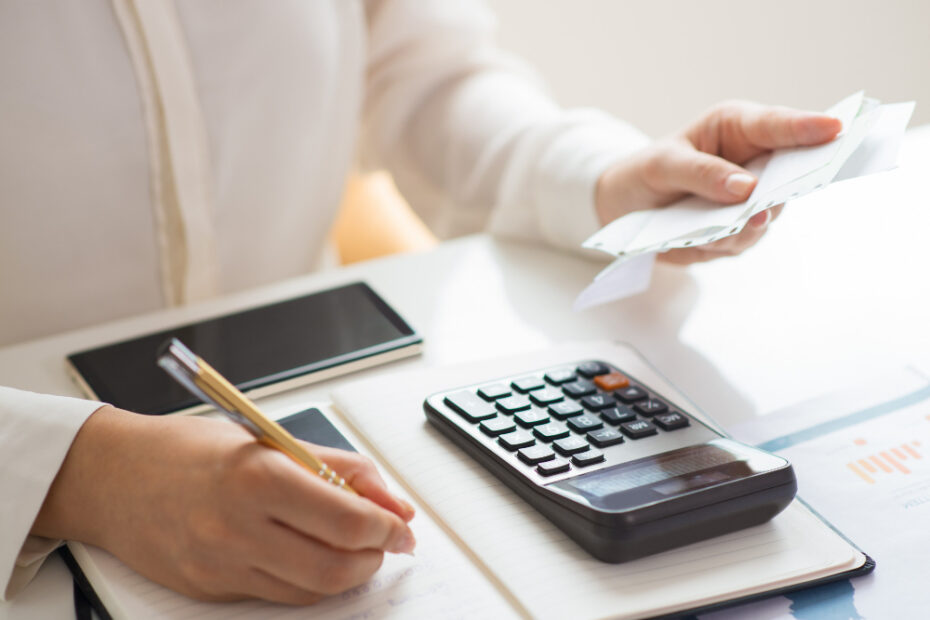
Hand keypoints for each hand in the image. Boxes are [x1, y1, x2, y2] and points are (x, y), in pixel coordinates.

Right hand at [32, 406, 415, 603]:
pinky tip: (313, 557)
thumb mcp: (270, 440)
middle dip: (375, 557)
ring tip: (353, 548)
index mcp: (258, 478)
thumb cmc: (188, 449)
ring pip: (310, 590)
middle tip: (387, 541)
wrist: (110, 477)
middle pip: (335, 566)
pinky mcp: (210, 589)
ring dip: (347, 573)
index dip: (388, 527)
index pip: (348, 520)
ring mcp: (221, 566)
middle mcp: (238, 528)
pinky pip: (277, 597)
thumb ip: (338, 468)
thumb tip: (391, 500)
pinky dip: (309, 582)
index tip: (402, 524)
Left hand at [595, 101, 841, 263]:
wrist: (625, 207)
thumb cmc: (647, 172)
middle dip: (790, 184)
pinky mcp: (738, 232)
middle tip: (781, 194)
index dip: (808, 127)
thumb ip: (702, 173)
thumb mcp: (662, 166)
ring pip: (767, 215)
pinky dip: (726, 242)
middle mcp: (753, 163)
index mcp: (737, 129)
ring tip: (731, 225)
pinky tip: (710, 239)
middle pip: (790, 173)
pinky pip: (743, 240)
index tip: (836, 127)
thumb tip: (746, 188)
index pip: (777, 125)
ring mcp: (750, 200)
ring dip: (748, 223)